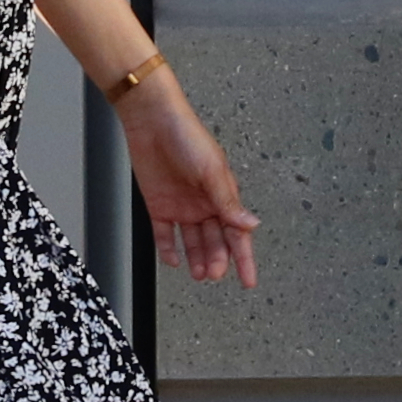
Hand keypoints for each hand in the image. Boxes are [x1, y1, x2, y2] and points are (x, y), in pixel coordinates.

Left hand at [119, 75, 259, 286]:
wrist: (151, 120)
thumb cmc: (186, 136)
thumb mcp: (212, 171)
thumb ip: (228, 202)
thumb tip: (250, 225)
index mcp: (223, 194)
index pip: (237, 233)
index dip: (244, 258)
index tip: (249, 280)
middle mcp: (204, 203)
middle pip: (215, 241)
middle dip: (217, 260)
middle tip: (215, 274)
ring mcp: (182, 206)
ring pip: (193, 242)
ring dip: (197, 259)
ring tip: (199, 275)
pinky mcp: (159, 206)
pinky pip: (165, 235)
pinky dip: (169, 249)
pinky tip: (174, 261)